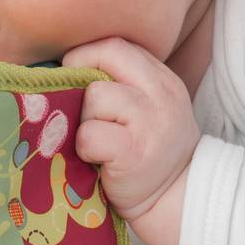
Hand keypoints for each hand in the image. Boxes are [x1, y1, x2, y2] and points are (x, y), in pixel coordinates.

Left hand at [61, 37, 200, 221]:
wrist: (178, 200)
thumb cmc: (150, 154)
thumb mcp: (151, 109)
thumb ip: (125, 84)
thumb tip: (66, 67)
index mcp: (163, 79)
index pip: (117, 45)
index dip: (88, 56)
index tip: (78, 81)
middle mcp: (161, 93)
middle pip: (105, 56)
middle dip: (80, 77)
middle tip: (81, 108)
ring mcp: (149, 121)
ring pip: (95, 96)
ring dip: (85, 119)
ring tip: (99, 140)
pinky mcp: (133, 151)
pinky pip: (89, 134)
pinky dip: (85, 148)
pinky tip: (99, 160)